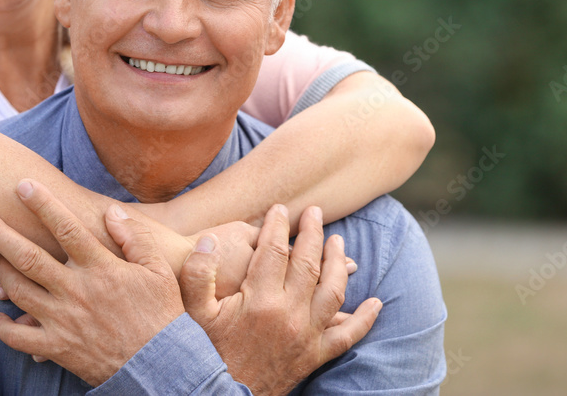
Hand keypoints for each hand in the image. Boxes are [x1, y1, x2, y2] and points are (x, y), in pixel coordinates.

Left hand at [0, 179, 184, 385]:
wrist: (162, 368)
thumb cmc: (162, 315)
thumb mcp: (157, 271)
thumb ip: (134, 238)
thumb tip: (110, 212)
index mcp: (101, 269)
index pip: (66, 228)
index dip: (42, 204)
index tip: (22, 185)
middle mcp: (76, 291)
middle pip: (28, 256)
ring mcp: (63, 321)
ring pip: (19, 291)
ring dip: (0, 271)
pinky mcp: (57, 348)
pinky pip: (20, 337)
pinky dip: (4, 326)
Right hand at [180, 204, 380, 395]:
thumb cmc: (204, 352)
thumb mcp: (191, 312)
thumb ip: (197, 274)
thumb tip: (208, 240)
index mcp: (259, 300)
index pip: (275, 250)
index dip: (278, 225)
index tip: (279, 209)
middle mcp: (289, 315)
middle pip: (309, 263)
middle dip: (313, 233)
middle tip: (314, 212)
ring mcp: (306, 336)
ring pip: (333, 291)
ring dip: (338, 263)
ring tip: (338, 241)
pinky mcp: (314, 356)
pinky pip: (347, 335)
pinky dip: (364, 319)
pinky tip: (375, 304)